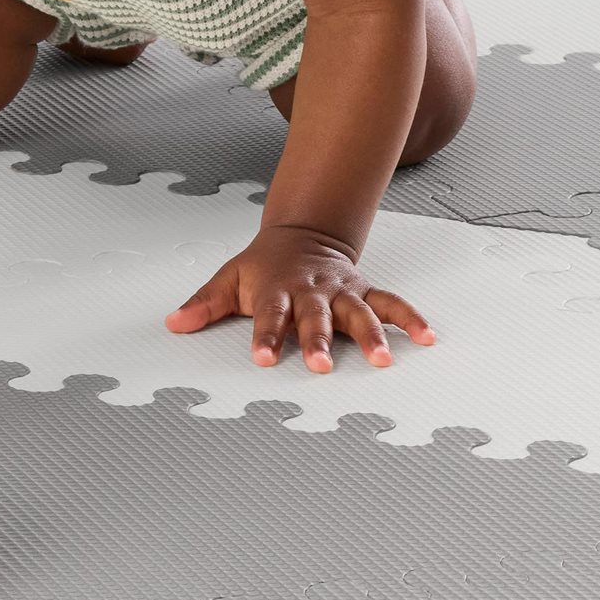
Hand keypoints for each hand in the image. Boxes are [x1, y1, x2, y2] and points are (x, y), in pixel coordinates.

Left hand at [164, 224, 435, 371]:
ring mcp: (341, 291)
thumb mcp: (229, 278)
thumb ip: (204, 303)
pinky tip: (427, 338)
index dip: (265, 337)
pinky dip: (409, 318)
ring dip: (371, 335)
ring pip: (358, 312)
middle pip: (315, 317)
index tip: (262, 358)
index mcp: (277, 290)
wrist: (302, 232)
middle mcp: (311, 292)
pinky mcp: (364, 291)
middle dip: (318, 341)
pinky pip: (390, 303)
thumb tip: (173, 323)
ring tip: (383, 360)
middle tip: (320, 366)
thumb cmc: (264, 265)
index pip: (269, 316)